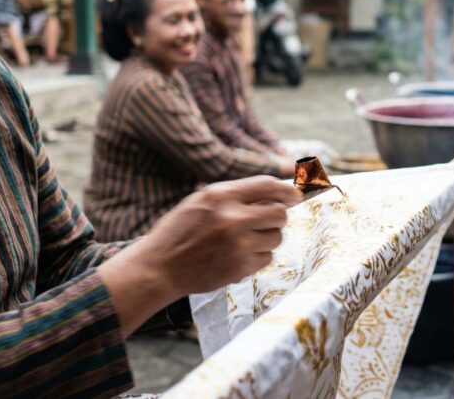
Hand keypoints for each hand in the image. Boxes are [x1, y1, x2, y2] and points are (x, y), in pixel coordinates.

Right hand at [98, 175, 300, 334]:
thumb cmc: (181, 231)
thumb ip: (237, 195)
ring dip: (267, 237)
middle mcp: (232, 218)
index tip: (295, 195)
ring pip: (276, 237)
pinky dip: (258, 256)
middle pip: (280, 213)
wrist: (159, 267)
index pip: (268, 185)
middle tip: (266, 220)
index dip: (287, 190)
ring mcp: (238, 245)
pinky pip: (267, 257)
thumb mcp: (202, 201)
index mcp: (221, 196)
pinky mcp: (240, 267)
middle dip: (277, 216)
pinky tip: (238, 255)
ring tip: (245, 240)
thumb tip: (278, 194)